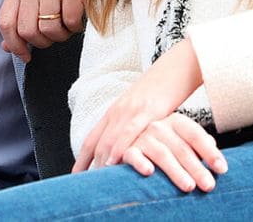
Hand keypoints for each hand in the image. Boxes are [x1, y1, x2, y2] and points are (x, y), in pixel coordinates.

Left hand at [0, 0, 94, 62]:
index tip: (25, 56)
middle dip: (42, 42)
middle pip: (27, 31)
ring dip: (61, 36)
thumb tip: (7, 47)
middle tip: (54, 37)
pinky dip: (75, 28)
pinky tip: (78, 20)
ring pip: (48, 29)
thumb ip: (20, 17)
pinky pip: (70, 21)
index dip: (14, 45)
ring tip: (67, 27)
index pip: (5, 22)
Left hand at [73, 41, 206, 172]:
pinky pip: (129, 132)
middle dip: (89, 166)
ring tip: (96, 182)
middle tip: (85, 186)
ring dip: (101, 162)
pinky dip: (119, 148)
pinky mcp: (147, 110)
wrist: (177, 66)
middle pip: (97, 143)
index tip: (75, 176)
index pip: (92, 139)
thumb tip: (130, 148)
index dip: (82, 159)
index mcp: (115, 110)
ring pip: (110, 139)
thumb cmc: (162, 89)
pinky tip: (115, 162)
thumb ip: (132, 126)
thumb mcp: (141, 109)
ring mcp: (131, 110)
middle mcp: (118, 110)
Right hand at [119, 113, 226, 192]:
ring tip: (189, 186)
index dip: (210, 152)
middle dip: (197, 168)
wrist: (128, 142)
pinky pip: (134, 156)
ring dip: (176, 171)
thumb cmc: (163, 145)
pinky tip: (149, 172)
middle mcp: (159, 127)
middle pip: (182, 148)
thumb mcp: (181, 140)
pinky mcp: (127, 150)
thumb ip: (197, 143)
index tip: (222, 169)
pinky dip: (141, 163)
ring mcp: (143, 137)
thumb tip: (213, 145)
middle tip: (209, 185)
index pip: (196, 135)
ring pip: (162, 154)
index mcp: (176, 122)